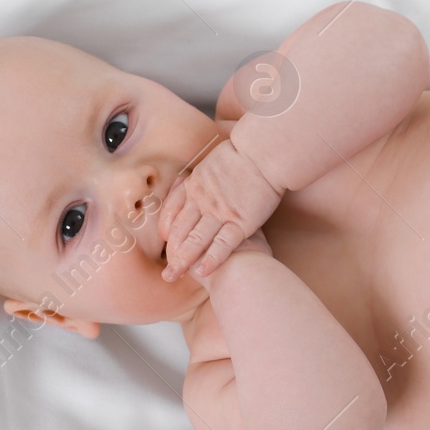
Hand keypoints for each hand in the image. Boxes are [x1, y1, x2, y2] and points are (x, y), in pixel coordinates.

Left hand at [159, 139, 282, 280]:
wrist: (263, 151)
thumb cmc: (245, 152)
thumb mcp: (215, 159)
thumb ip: (206, 175)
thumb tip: (204, 179)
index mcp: (195, 184)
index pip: (173, 209)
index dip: (167, 228)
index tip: (165, 241)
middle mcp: (202, 201)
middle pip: (181, 230)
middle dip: (171, 253)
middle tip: (166, 272)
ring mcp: (220, 212)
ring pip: (195, 240)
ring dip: (182, 261)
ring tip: (173, 277)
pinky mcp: (241, 222)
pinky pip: (222, 244)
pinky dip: (211, 259)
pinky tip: (202, 273)